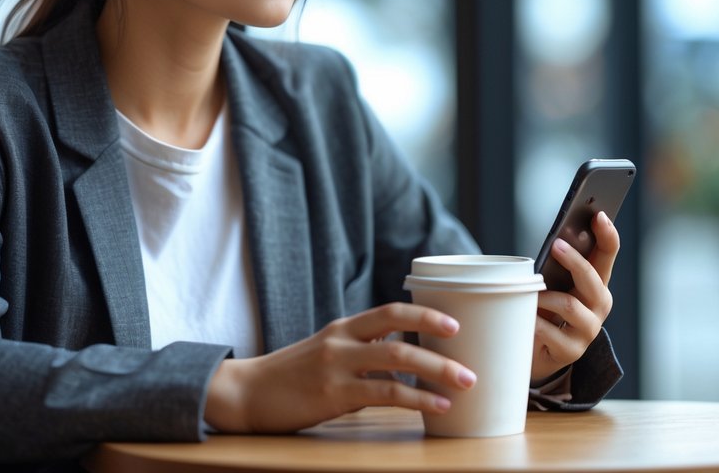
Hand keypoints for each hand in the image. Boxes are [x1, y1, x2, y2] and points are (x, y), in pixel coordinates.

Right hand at [203, 302, 476, 433]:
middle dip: (440, 347)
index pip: (390, 311)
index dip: (424, 314)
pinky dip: (416, 399)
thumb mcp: (326, 354)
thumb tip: (401, 362)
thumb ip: (361, 354)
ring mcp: (337, 367)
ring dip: (436, 372)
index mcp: (343, 329)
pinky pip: (384, 393)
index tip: (454, 324)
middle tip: (470, 361)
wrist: (247, 393)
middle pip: (399, 332)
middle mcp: (342, 341)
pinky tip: (436, 407)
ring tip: (464, 385)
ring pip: (397, 361)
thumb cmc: (290, 376)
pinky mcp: (333, 394)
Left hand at [531, 211, 619, 382]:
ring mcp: (588, 329)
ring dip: (545, 297)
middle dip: (574, 260)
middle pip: (592, 278)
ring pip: (570, 305)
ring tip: (529, 293)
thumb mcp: (552, 284)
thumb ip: (555, 266)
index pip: (608, 254)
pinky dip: (534, 321)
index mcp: (596, 283)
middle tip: (556, 245)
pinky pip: (549, 330)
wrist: (537, 352)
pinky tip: (525, 318)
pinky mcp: (571, 350)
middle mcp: (599, 305)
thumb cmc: (545, 309)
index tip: (598, 215)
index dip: (607, 234)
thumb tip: (554, 243)